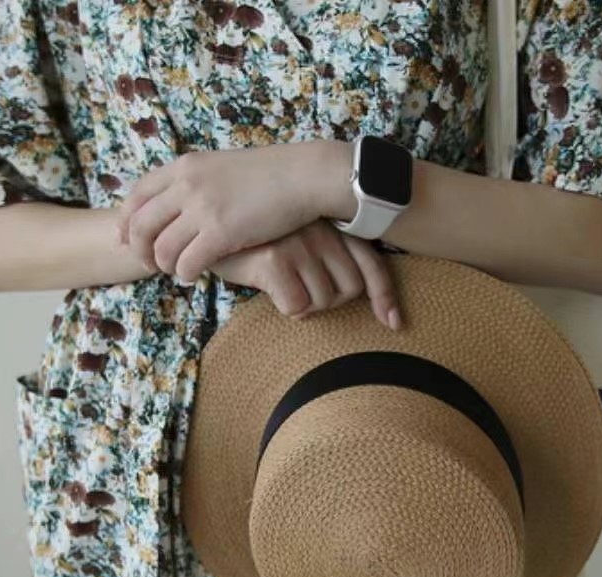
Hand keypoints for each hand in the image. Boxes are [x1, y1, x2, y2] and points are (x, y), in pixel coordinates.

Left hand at [116, 142, 337, 279]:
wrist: (303, 176)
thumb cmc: (271, 174)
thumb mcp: (223, 166)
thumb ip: (199, 180)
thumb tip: (183, 201)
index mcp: (185, 166)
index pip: (137, 195)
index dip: (126, 221)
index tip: (126, 239)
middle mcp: (186, 186)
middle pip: (140, 225)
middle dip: (140, 250)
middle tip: (150, 264)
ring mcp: (202, 210)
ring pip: (162, 249)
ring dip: (165, 266)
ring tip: (178, 271)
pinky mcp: (221, 233)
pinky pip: (188, 263)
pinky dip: (186, 274)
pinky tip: (194, 276)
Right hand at [209, 219, 401, 329]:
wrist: (207, 230)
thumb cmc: (257, 242)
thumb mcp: (300, 243)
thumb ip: (328, 260)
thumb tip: (362, 297)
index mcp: (331, 226)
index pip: (372, 265)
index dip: (385, 297)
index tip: (394, 324)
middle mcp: (321, 231)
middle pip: (350, 290)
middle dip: (329, 301)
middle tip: (302, 291)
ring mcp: (299, 243)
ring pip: (324, 300)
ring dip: (305, 306)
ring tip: (282, 286)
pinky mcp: (276, 258)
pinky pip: (298, 306)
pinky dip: (285, 308)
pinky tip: (270, 291)